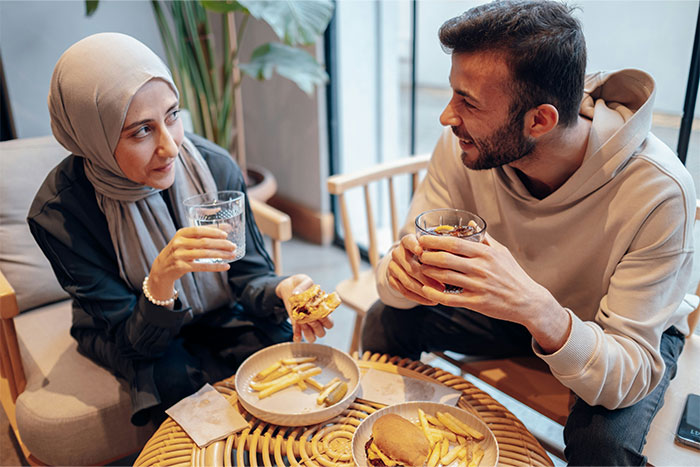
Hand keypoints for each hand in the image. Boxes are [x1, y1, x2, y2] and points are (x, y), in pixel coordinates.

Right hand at [147, 226, 235, 299]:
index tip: (226, 234)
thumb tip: (227, 227)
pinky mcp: (182, 267)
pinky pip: (202, 267)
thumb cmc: (179, 250)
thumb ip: (204, 233)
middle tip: (233, 246)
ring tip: (232, 255)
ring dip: (221, 255)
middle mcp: (179, 243)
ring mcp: (179, 255)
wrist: (162, 268)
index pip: (199, 230)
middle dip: (221, 244)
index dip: (214, 231)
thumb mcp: (187, 239)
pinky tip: (226, 266)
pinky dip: (216, 266)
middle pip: (204, 242)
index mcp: (181, 233)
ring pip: (204, 254)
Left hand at [276, 274, 333, 342]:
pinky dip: (298, 336)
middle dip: (315, 327)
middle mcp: (316, 319)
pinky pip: (299, 337)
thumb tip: (296, 293)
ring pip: (313, 338)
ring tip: (301, 322)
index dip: (325, 320)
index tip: (316, 311)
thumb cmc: (301, 283)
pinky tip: (295, 331)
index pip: (329, 323)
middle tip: (308, 316)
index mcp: (322, 309)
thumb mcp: (304, 281)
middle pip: (322, 333)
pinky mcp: (296, 324)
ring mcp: (306, 323)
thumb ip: (303, 285)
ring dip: (307, 333)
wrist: (290, 286)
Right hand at [386, 234, 440, 304]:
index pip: (408, 242)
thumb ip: (438, 251)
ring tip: (438, 295)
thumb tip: (451, 259)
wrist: (407, 262)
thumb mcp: (431, 248)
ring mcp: (392, 267)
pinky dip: (418, 298)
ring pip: (407, 281)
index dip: (414, 246)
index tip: (421, 251)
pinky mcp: (391, 280)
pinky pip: (404, 291)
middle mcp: (397, 253)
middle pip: (410, 267)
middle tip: (442, 287)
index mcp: (406, 241)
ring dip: (423, 291)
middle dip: (426, 278)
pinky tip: (430, 300)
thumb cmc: (427, 254)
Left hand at [417, 233, 569, 351]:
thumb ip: (485, 239)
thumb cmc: (512, 274)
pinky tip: (426, 290)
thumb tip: (472, 225)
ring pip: (445, 277)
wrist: (527, 301)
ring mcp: (478, 286)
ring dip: (428, 273)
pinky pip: (450, 298)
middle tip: (418, 254)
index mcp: (485, 254)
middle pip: (445, 259)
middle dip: (427, 256)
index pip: (454, 243)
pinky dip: (435, 294)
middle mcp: (481, 268)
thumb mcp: (502, 252)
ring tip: (420, 269)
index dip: (434, 241)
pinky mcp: (477, 303)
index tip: (422, 239)